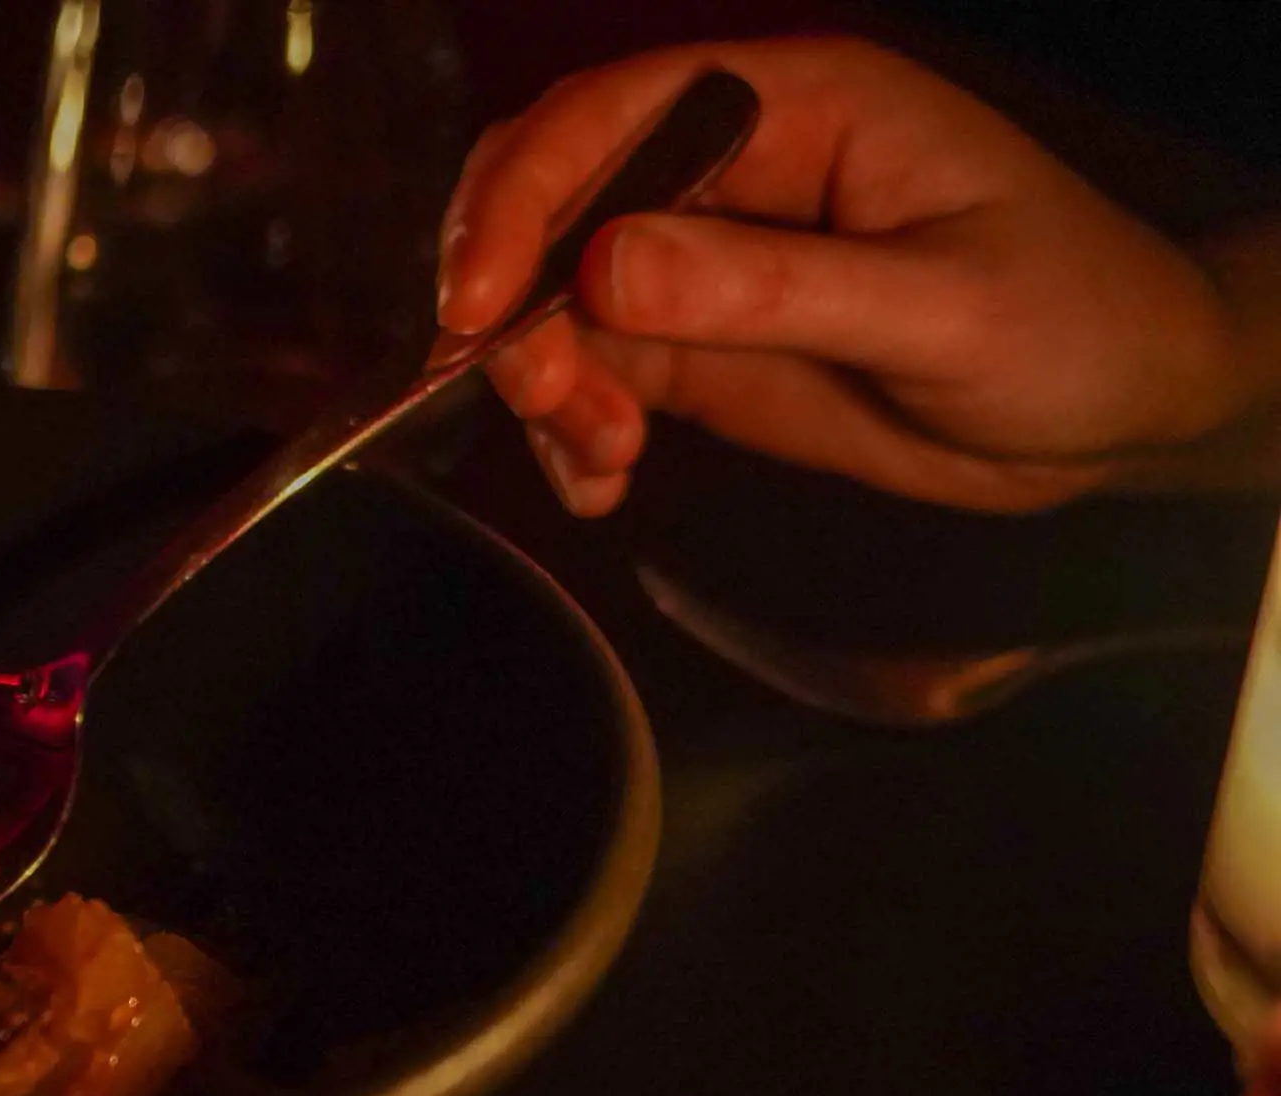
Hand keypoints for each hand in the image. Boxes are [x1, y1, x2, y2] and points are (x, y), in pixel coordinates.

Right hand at [436, 38, 1257, 515]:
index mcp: (791, 107)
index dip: (521, 200)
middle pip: (547, 198)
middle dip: (510, 303)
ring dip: (540, 384)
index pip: (607, 117)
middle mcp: (726, 169)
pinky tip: (601, 481)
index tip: (478, 307)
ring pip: (548, 298)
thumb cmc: (1073, 321)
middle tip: (544, 401)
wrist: (1122, 409)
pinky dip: (567, 432)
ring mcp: (703, 261)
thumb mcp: (936, 303)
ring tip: (601, 461)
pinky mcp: (696, 347)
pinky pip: (587, 373)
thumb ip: (768, 285)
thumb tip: (606, 269)